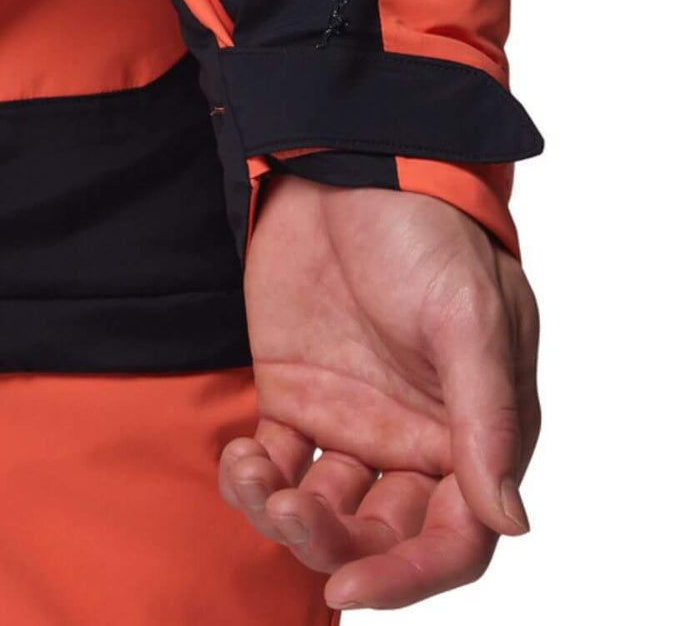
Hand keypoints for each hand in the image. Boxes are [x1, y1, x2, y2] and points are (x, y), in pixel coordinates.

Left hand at [222, 175, 539, 610]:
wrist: (344, 162)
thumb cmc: (424, 230)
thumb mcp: (468, 315)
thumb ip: (487, 418)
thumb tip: (507, 520)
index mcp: (471, 432)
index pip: (452, 538)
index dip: (407, 577)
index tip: (350, 589)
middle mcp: (412, 438)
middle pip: (380, 535)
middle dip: (335, 546)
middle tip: (291, 513)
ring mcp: (349, 418)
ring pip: (322, 508)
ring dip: (285, 517)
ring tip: (255, 481)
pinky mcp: (292, 392)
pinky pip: (273, 462)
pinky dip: (250, 478)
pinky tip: (238, 459)